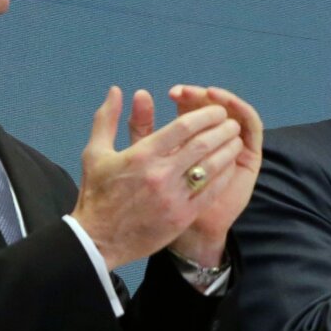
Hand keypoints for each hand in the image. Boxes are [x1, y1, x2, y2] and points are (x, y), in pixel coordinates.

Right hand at [72, 87, 245, 268]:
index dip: (205, 115)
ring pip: (211, 167)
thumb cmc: (96, 195)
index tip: (216, 110)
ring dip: (228, 150)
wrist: (97, 241)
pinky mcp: (182, 217)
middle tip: (231, 123)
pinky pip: (211, 191)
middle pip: (202, 144)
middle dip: (222, 130)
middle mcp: (160, 174)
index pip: (183, 127)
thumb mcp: (95, 153)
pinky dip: (223, 176)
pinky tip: (229, 167)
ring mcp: (174, 197)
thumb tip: (116, 90)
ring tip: (235, 141)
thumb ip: (107, 119)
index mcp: (141, 155)